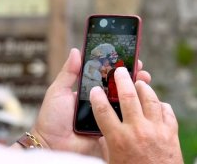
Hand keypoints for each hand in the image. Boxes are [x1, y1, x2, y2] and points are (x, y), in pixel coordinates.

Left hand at [29, 48, 150, 156]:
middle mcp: (101, 101)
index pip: (106, 76)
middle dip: (131, 76)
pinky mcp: (112, 126)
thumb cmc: (52, 119)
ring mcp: (107, 114)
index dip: (117, 67)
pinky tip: (141, 98)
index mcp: (90, 91)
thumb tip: (76, 51)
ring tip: (143, 79)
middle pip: (119, 86)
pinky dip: (134, 108)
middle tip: (139, 67)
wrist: (54, 144)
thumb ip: (69, 73)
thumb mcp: (58, 91)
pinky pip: (124, 116)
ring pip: (125, 100)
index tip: (128, 58)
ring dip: (136, 89)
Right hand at [90, 67, 182, 163]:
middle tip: (120, 70)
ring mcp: (156, 129)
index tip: (95, 89)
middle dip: (122, 80)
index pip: (103, 111)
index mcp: (119, 140)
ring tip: (140, 81)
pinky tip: (158, 103)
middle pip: (128, 97)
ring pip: (150, 99)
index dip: (97, 97)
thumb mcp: (113, 162)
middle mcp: (137, 130)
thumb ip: (108, 146)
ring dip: (144, 87)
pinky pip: (167, 111)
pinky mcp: (171, 132)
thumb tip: (105, 134)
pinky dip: (162, 105)